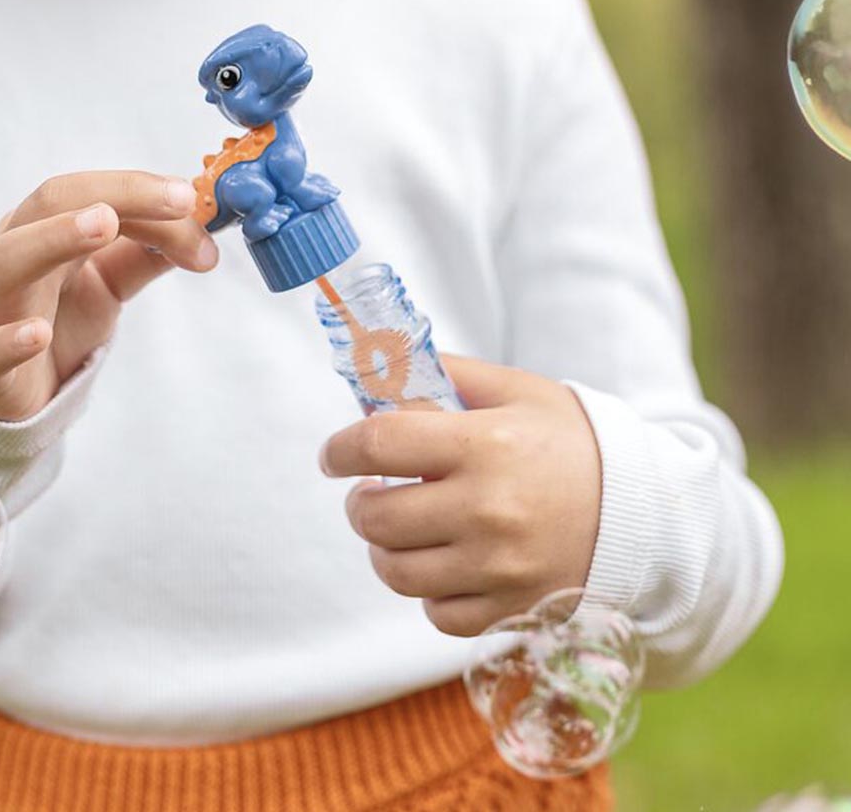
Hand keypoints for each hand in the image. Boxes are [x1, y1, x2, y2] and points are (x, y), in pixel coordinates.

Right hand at [0, 170, 216, 420]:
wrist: (13, 390)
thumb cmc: (57, 321)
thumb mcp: (109, 281)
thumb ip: (148, 252)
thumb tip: (203, 226)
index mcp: (43, 228)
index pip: (88, 193)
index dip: (142, 190)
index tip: (194, 198)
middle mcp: (13, 255)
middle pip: (49, 205)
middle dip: (114, 195)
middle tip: (176, 201)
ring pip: (7, 261)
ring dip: (54, 238)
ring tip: (104, 225)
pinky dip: (8, 340)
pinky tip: (38, 335)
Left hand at [319, 355, 601, 636]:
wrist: (648, 510)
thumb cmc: (573, 442)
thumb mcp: (518, 391)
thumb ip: (450, 374)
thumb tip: (386, 369)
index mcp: (484, 444)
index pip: (379, 444)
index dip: (341, 449)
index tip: (334, 455)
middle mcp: (487, 509)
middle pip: (377, 517)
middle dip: (360, 502)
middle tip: (369, 492)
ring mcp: (499, 567)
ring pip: (397, 572)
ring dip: (384, 549)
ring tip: (398, 529)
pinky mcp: (512, 609)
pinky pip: (437, 613)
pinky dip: (427, 591)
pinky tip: (441, 564)